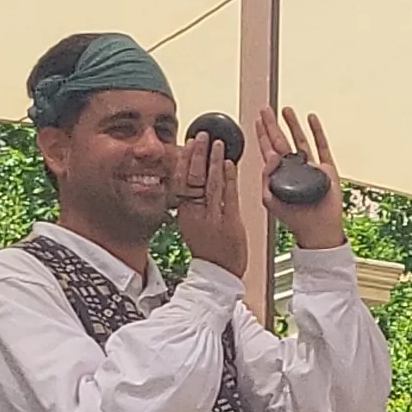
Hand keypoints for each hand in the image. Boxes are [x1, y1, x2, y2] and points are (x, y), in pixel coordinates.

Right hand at [171, 127, 251, 277]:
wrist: (219, 274)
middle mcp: (196, 215)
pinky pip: (229, 197)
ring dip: (214, 161)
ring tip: (217, 144)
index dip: (184, 161)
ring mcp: (213, 219)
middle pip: (194, 179)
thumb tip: (190, 180)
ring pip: (211, 184)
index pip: (181, 181)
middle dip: (198, 155)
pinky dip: (229, 179)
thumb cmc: (208, 249)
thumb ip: (192, 203)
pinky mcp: (230, 224)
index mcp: (184, 214)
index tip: (188, 144)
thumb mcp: (192, 224)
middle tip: (202, 136)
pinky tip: (229, 164)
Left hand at [260, 107, 346, 250]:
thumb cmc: (295, 219)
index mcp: (280, 175)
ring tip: (285, 110)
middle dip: (272, 124)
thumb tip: (269, 156)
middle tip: (266, 110)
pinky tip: (311, 119)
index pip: (267, 150)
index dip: (262, 135)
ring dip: (292, 124)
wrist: (318, 229)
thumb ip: (265, 178)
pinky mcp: (326, 169)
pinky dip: (317, 131)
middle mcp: (294, 168)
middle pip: (281, 140)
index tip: (257, 120)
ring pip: (299, 139)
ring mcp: (310, 167)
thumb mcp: (269, 200)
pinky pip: (321, 146)